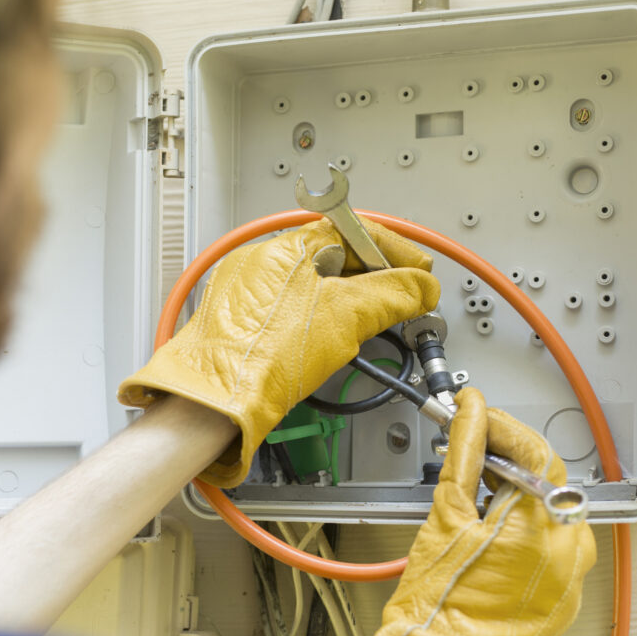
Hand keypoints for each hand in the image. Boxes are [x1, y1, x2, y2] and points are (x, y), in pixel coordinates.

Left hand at [117, 217, 438, 486]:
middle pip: (334, 258)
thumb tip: (421, 286)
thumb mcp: (344, 317)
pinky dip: (321, 323)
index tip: (417, 273)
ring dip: (349, 303)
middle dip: (374, 279)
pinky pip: (294, 314)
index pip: (350, 230)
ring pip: (315, 289)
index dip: (391, 251)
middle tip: (401, 300)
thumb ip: (391, 294)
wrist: (215, 405)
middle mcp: (260, 266)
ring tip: (368, 325)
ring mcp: (249, 297)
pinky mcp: (244, 327)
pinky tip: (330, 345)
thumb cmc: (259, 359)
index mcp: (282, 249)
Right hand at [352, 388, 596, 635]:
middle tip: (465, 437)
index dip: (499, 423)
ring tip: (470, 473)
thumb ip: (463, 454)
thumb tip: (470, 413)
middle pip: (545, 475)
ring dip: (512, 481)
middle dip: (504, 450)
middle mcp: (569, 550)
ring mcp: (570, 574)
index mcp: (543, 528)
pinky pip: (551, 538)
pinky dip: (521, 515)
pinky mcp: (562, 588)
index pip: (535, 450)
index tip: (472, 412)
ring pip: (547, 505)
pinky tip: (487, 510)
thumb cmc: (440, 606)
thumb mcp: (446, 516)